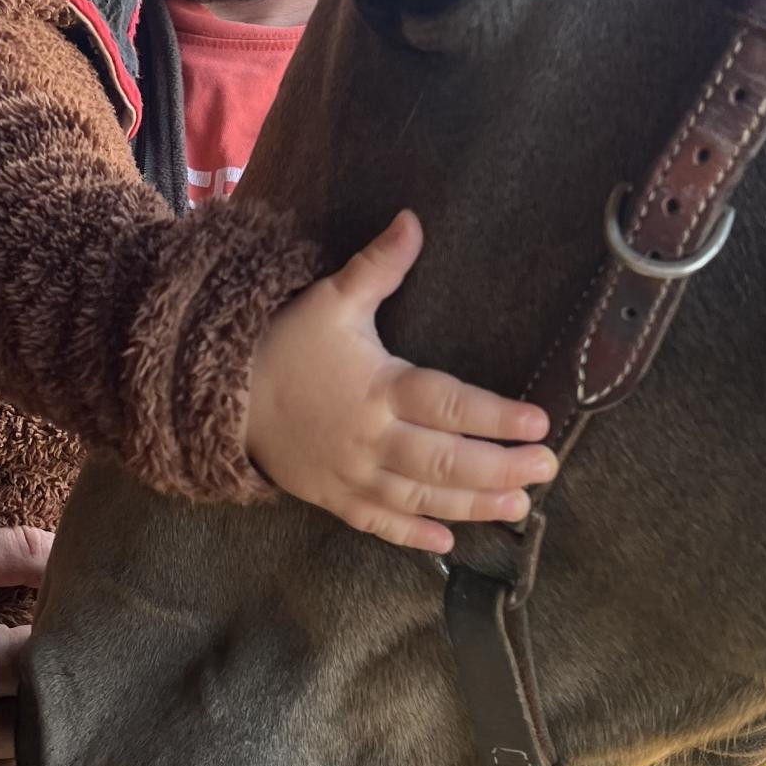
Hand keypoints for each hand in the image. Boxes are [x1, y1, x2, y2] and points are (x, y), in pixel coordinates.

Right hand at [245, 212, 555, 555]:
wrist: (219, 392)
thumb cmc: (285, 342)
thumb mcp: (332, 299)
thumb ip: (378, 266)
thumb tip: (413, 220)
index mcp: (379, 386)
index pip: (448, 404)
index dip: (495, 416)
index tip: (539, 423)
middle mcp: (371, 437)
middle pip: (443, 460)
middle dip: (499, 468)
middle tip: (545, 468)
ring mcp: (351, 473)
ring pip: (420, 497)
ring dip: (472, 505)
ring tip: (519, 506)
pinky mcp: (331, 497)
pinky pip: (376, 523)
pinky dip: (411, 536)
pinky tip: (447, 545)